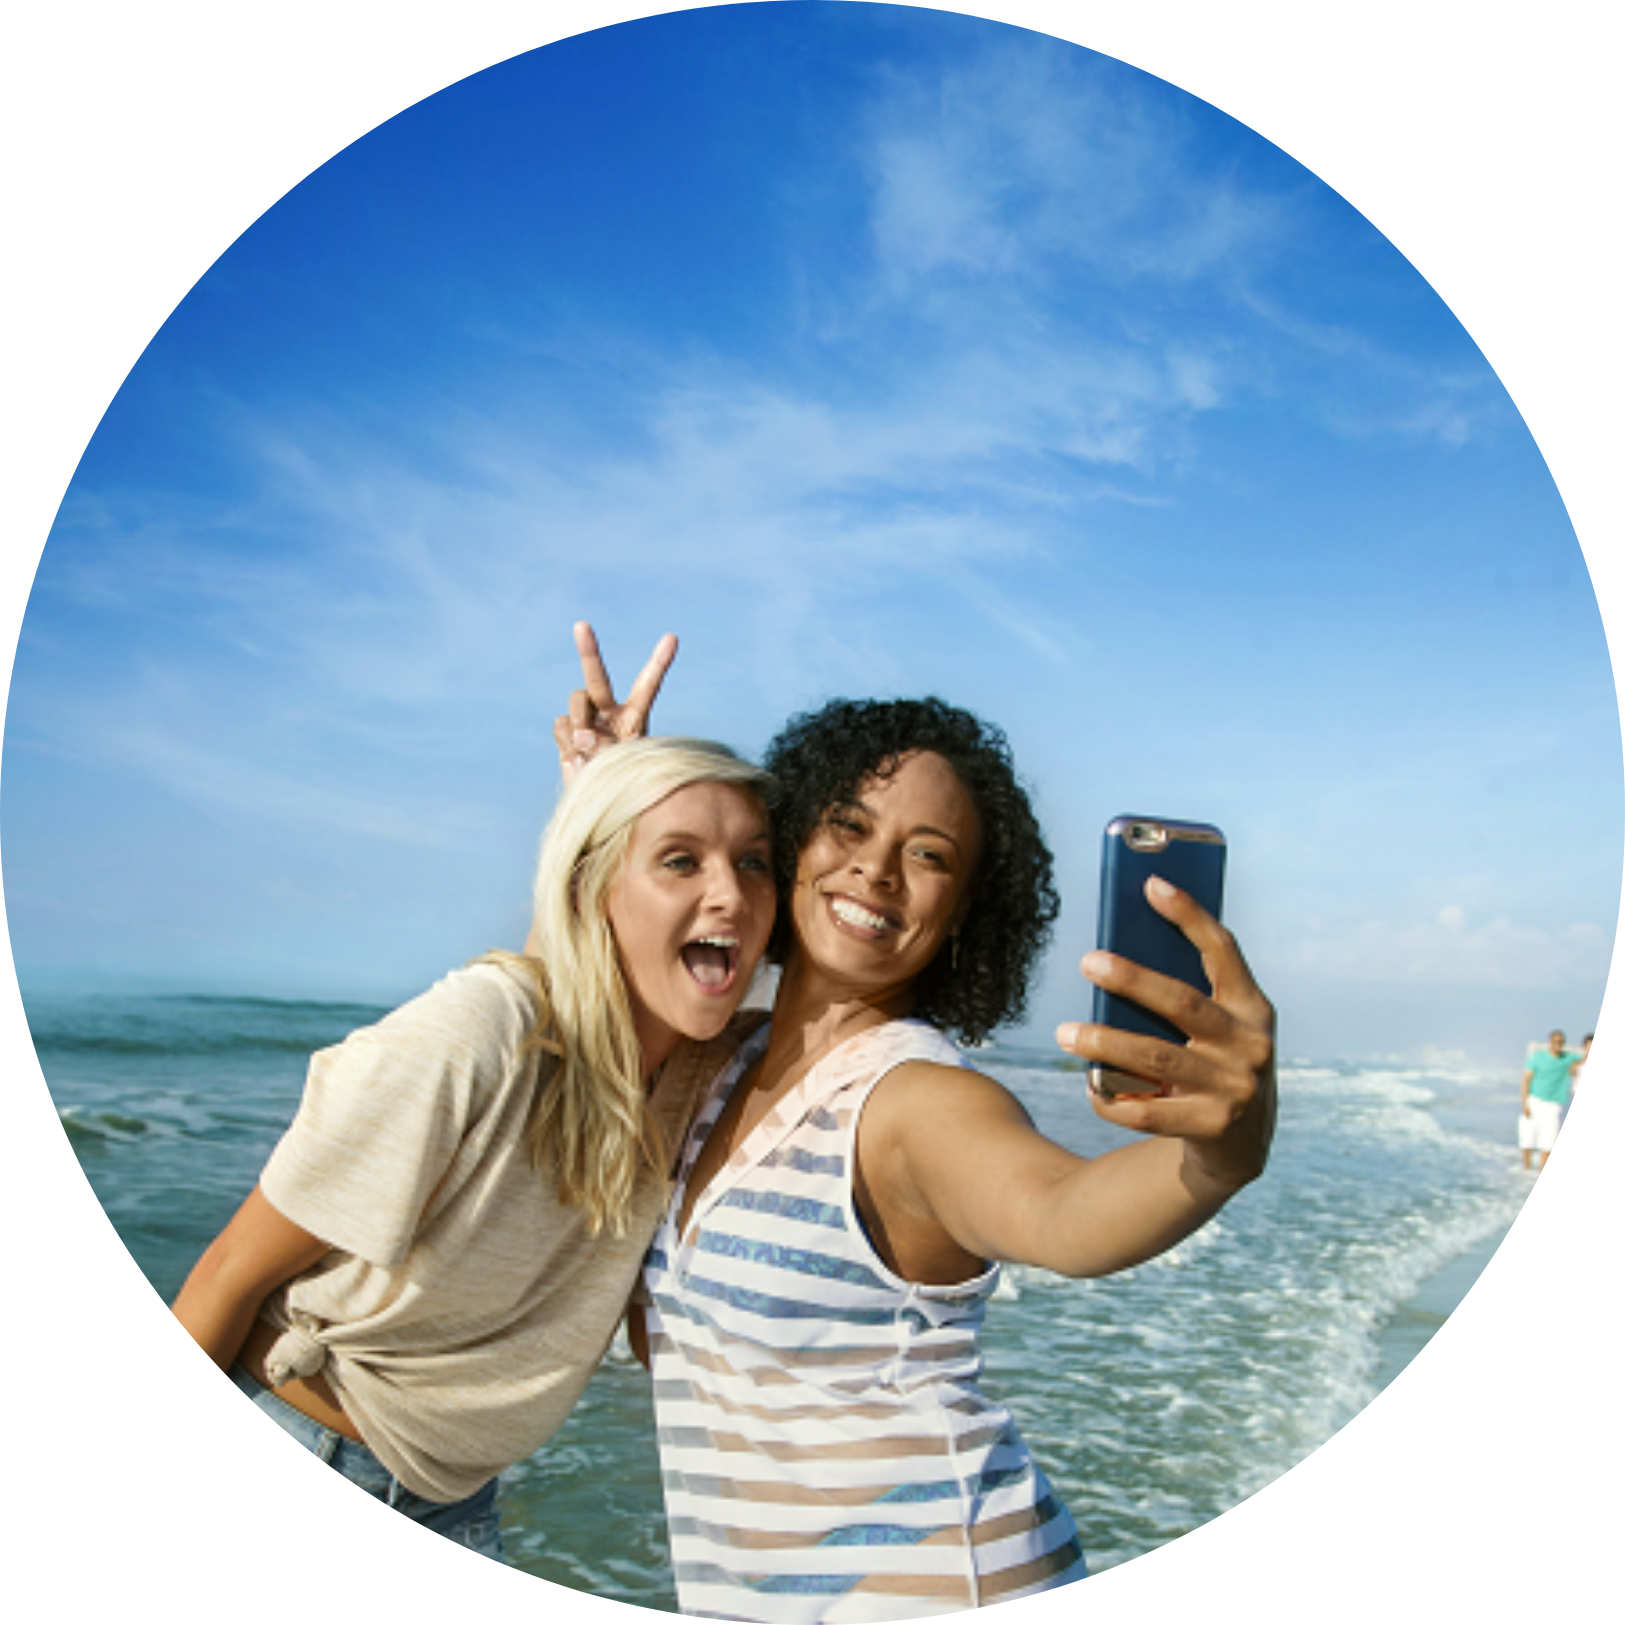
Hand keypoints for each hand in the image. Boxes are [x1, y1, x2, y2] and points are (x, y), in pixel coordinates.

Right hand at [552, 621, 677, 784]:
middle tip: (581, 625)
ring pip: (576, 702)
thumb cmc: (625, 786)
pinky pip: (561, 725)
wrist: (601, 803)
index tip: (672, 638)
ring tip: (589, 750)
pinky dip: (567, 741)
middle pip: (597, 677)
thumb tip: (580, 736)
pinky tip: (577, 757)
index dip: (659, 662)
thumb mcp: (625, 768)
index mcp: (635, 717)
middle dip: (588, 650)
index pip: (647, 685)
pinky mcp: (567, 733)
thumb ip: (606, 748)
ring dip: (580, 721)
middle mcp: (610, 713)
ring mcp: (587, 721)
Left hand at [1055, 876, 1276, 1191]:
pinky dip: (1113, 1099)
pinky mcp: (1214, 1129)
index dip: (1190, 915)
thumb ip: (1184, 995)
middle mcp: (1252, 1046)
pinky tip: (1090, 1087)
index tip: (1151, 883)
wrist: (1241, 1146)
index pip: (1223, 951)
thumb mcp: (1215, 1028)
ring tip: (1064, 1033)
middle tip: (1087, 961)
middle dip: (1132, 980)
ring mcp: (1236, 1090)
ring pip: (1158, 1058)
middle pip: (1182, 1004)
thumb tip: (1114, 964)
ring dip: (1105, 1043)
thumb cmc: (1212, 1064)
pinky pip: (1148, 1111)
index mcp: (1254, 1008)